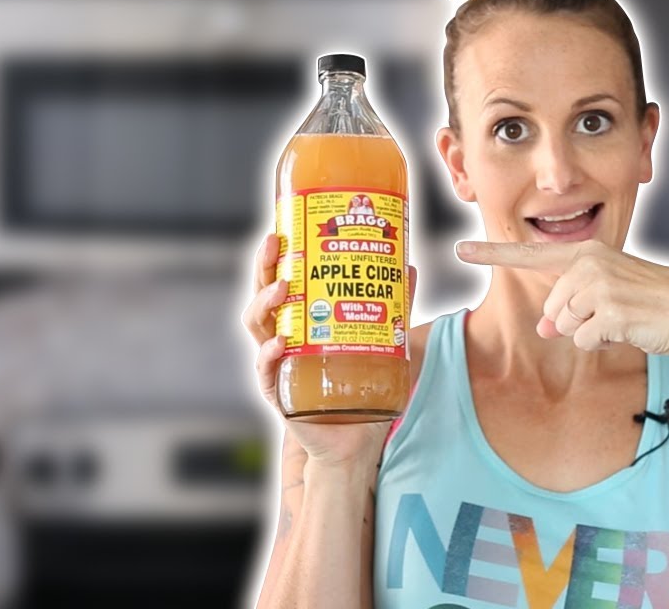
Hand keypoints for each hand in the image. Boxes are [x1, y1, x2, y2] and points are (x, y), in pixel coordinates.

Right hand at [242, 232, 417, 465]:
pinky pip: (267, 372)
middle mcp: (284, 339)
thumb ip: (393, 306)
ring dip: (265, 304)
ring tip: (284, 288)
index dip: (275, 257)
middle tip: (275, 245)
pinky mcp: (281, 394)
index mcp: (301, 322)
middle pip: (263, 298)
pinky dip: (270, 355)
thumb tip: (410, 267)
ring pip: (258, 329)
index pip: (280, 282)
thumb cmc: (361, 386)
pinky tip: (279, 344)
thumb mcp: (380, 339)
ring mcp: (278, 366)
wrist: (356, 439)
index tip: (280, 229)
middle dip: (264, 269)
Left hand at [455, 239, 668, 366]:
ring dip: (589, 332)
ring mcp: (598, 286)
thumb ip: (570, 306)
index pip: (530, 255)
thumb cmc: (650, 302)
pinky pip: (584, 340)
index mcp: (586, 253)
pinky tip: (626, 330)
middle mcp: (588, 263)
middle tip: (610, 315)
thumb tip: (545, 329)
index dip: (491, 254)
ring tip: (620, 319)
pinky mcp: (608, 310)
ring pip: (565, 325)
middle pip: (552, 308)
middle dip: (573, 322)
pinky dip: (602, 343)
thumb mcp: (606, 296)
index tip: (459, 248)